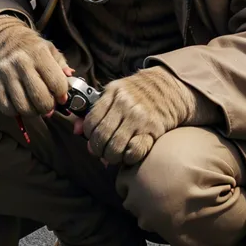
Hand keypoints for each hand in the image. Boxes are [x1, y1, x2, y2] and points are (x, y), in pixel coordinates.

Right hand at [0, 14, 72, 116]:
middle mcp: (21, 63)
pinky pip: (7, 109)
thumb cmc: (29, 47)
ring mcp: (5, 74)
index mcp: (38, 53)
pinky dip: (16, 112)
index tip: (61, 97)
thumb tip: (70, 78)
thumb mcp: (48, 48)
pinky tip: (19, 104)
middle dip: (48, 107)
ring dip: (32, 112)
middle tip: (48, 105)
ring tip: (34, 106)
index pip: (57, 83)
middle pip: (41, 99)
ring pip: (24, 107)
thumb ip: (62, 64)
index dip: (62, 95)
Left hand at [78, 66, 198, 165]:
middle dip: (98, 150)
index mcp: (113, 93)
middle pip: (101, 137)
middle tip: (102, 151)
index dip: (89, 135)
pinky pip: (135, 151)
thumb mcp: (114, 93)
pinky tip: (129, 154)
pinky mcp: (153, 130)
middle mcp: (125, 104)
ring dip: (111, 157)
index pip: (91, 122)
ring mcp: (140, 117)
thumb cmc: (137, 93)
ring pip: (115, 147)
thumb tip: (75, 132)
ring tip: (114, 155)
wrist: (169, 88)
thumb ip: (95, 110)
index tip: (94, 138)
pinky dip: (128, 158)